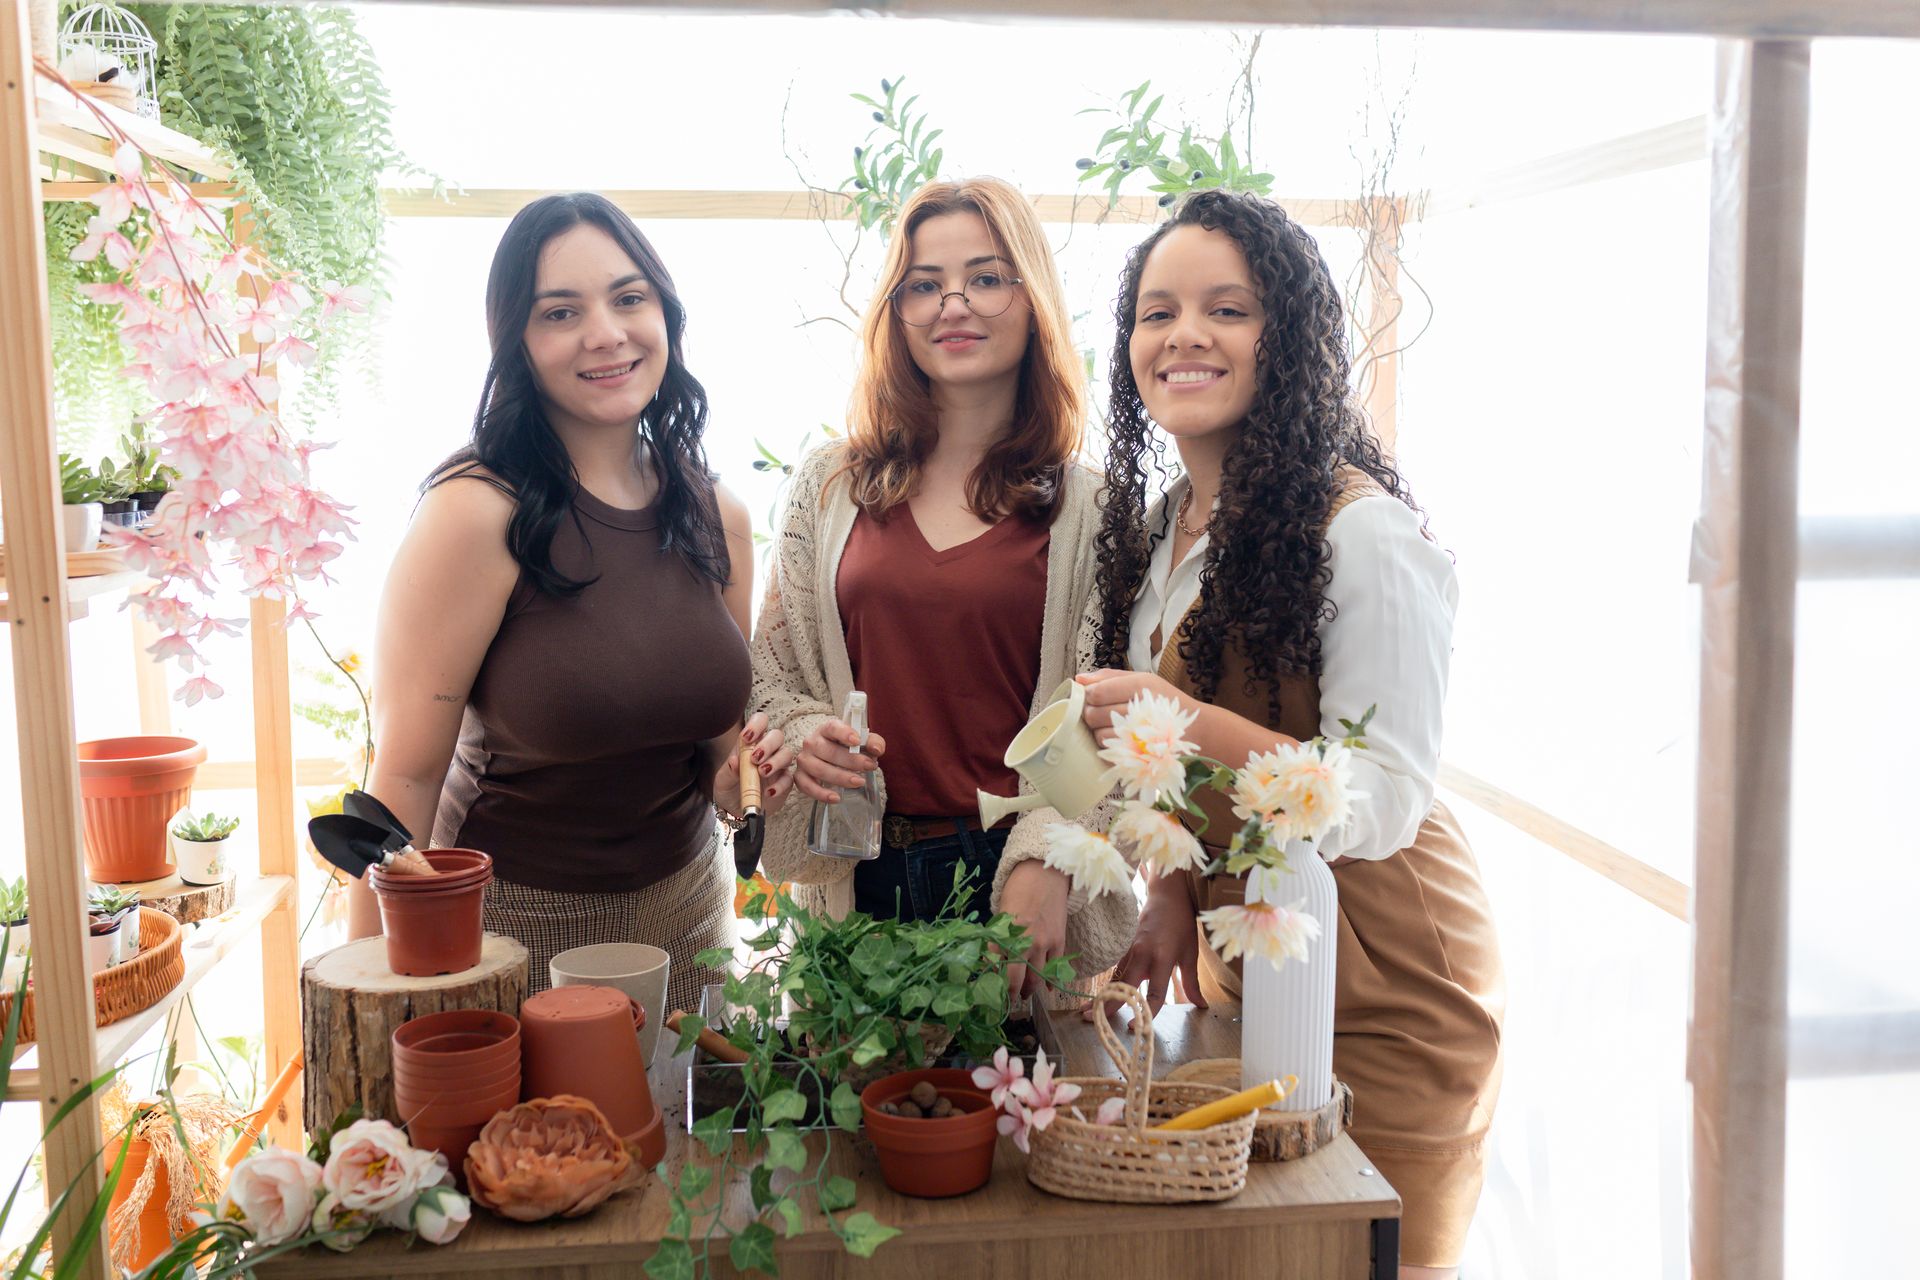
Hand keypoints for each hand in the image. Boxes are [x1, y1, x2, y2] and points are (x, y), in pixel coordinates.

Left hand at [713, 712, 796, 816]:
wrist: (735, 811)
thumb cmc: (729, 789)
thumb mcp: (722, 781)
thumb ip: (728, 771)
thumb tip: (734, 760)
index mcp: (750, 743)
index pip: (760, 722)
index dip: (757, 725)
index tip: (747, 738)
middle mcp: (767, 751)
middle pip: (777, 735)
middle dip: (768, 745)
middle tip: (755, 760)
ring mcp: (778, 766)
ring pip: (787, 754)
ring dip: (775, 762)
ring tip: (762, 773)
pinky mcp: (785, 782)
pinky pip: (789, 778)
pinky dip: (780, 785)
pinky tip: (768, 792)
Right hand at [793, 717, 886, 804]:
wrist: (826, 756)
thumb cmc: (845, 747)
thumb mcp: (860, 741)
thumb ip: (872, 742)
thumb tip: (877, 749)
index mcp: (826, 729)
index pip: (832, 728)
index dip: (844, 733)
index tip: (857, 741)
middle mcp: (811, 742)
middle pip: (828, 751)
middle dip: (851, 760)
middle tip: (869, 766)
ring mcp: (804, 760)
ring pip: (819, 769)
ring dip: (840, 777)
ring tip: (859, 782)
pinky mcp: (800, 777)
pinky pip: (808, 787)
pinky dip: (821, 794)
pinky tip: (837, 798)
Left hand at [1000, 860, 1069, 1001]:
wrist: (1044, 874)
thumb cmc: (1017, 891)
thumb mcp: (1001, 914)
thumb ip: (998, 938)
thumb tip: (992, 961)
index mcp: (1004, 934)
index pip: (994, 967)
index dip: (992, 984)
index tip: (990, 993)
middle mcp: (1023, 942)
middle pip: (1016, 979)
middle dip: (1012, 993)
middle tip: (1009, 1000)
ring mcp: (1043, 943)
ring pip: (1037, 977)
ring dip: (1030, 989)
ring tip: (1025, 994)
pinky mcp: (1059, 941)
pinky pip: (1056, 968)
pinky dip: (1052, 981)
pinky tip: (1048, 989)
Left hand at [1076, 669, 1190, 743]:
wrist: (1195, 731)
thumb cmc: (1163, 702)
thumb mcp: (1142, 680)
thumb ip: (1108, 677)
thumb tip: (1079, 679)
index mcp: (1140, 685)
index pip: (1096, 692)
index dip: (1089, 695)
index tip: (1095, 696)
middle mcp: (1140, 709)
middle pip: (1092, 714)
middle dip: (1091, 713)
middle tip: (1102, 711)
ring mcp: (1139, 735)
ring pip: (1097, 734)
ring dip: (1099, 730)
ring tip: (1113, 725)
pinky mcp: (1138, 755)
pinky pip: (1108, 751)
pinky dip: (1109, 745)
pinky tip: (1120, 738)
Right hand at [1088, 872, 1205, 1019]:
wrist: (1167, 896)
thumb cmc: (1181, 924)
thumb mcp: (1191, 953)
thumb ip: (1192, 982)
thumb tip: (1201, 1005)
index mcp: (1162, 958)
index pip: (1153, 993)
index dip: (1145, 1012)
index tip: (1135, 1027)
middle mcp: (1142, 954)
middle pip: (1123, 985)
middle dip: (1108, 1004)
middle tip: (1093, 1021)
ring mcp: (1130, 948)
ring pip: (1114, 977)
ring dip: (1101, 995)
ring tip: (1087, 1012)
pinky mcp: (1124, 946)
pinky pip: (1115, 968)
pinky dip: (1107, 983)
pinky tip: (1096, 996)